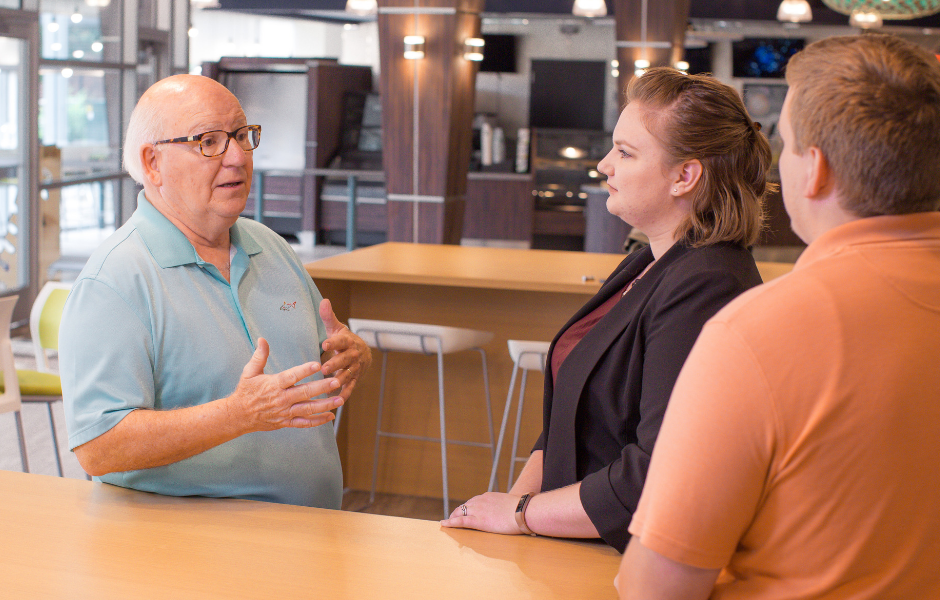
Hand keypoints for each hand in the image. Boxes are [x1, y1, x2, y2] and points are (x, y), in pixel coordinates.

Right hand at [229, 337, 343, 430]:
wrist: (238, 415)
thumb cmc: (246, 391)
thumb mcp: (249, 372)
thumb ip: (259, 356)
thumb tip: (262, 339)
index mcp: (274, 384)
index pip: (291, 376)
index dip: (304, 370)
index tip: (317, 364)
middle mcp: (281, 399)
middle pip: (304, 393)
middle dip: (322, 387)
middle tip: (337, 381)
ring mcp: (285, 412)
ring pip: (308, 409)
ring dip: (325, 405)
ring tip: (340, 399)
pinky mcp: (286, 422)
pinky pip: (304, 423)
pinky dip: (318, 421)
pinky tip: (330, 416)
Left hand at [319, 298, 371, 400]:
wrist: (363, 353)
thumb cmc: (343, 340)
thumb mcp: (336, 328)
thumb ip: (328, 316)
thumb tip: (324, 300)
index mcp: (347, 341)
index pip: (340, 341)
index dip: (333, 342)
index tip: (325, 344)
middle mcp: (352, 355)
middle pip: (344, 359)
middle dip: (335, 364)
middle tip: (324, 368)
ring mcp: (355, 368)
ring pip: (347, 374)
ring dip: (339, 380)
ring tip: (330, 385)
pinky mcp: (354, 379)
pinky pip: (350, 387)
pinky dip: (344, 394)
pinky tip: (337, 401)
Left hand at [440, 492, 523, 534]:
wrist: (523, 511)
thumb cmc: (521, 509)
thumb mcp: (509, 505)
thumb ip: (503, 507)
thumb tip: (507, 512)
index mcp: (488, 496)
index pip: (473, 501)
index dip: (467, 508)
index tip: (465, 512)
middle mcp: (480, 501)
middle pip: (464, 506)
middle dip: (457, 512)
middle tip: (452, 518)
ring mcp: (478, 510)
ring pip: (460, 513)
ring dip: (452, 517)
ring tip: (447, 522)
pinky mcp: (478, 521)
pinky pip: (461, 521)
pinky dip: (451, 523)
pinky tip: (444, 524)